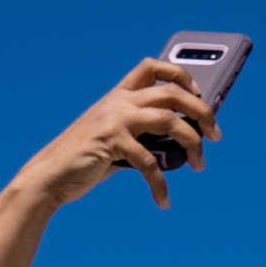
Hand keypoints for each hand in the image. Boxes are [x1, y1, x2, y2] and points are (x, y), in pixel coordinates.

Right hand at [10, 58, 222, 210]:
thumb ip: (141, 129)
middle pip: (173, 93)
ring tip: (200, 165)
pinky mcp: (111, 142)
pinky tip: (163, 200)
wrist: (50, 174)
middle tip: (215, 135)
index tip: (198, 94)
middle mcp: (118, 102)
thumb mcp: (114, 134)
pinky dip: (160, 184)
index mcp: (118, 95)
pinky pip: (149, 162)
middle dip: (202, 112)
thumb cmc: (87, 157)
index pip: (152, 67)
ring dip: (193, 144)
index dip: (181, 75)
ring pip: (169, 120)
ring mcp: (114, 120)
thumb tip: (181, 137)